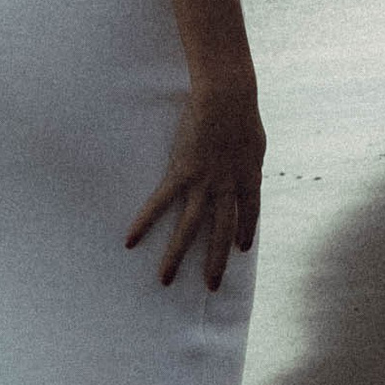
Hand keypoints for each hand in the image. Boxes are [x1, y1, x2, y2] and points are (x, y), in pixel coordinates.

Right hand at [126, 77, 265, 289]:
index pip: (249, 213)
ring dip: (177, 256)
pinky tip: (131, 239)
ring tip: (166, 280)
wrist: (226, 98)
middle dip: (216, 261)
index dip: (245, 231)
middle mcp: (226, 189)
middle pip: (221, 232)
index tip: (242, 247)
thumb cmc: (242, 113)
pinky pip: (160, 203)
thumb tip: (249, 163)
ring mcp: (203, 184)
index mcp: (248, 179)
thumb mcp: (254, 141)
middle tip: (211, 286)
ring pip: (190, 228)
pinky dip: (145, 221)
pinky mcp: (180, 174)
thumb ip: (249, 159)